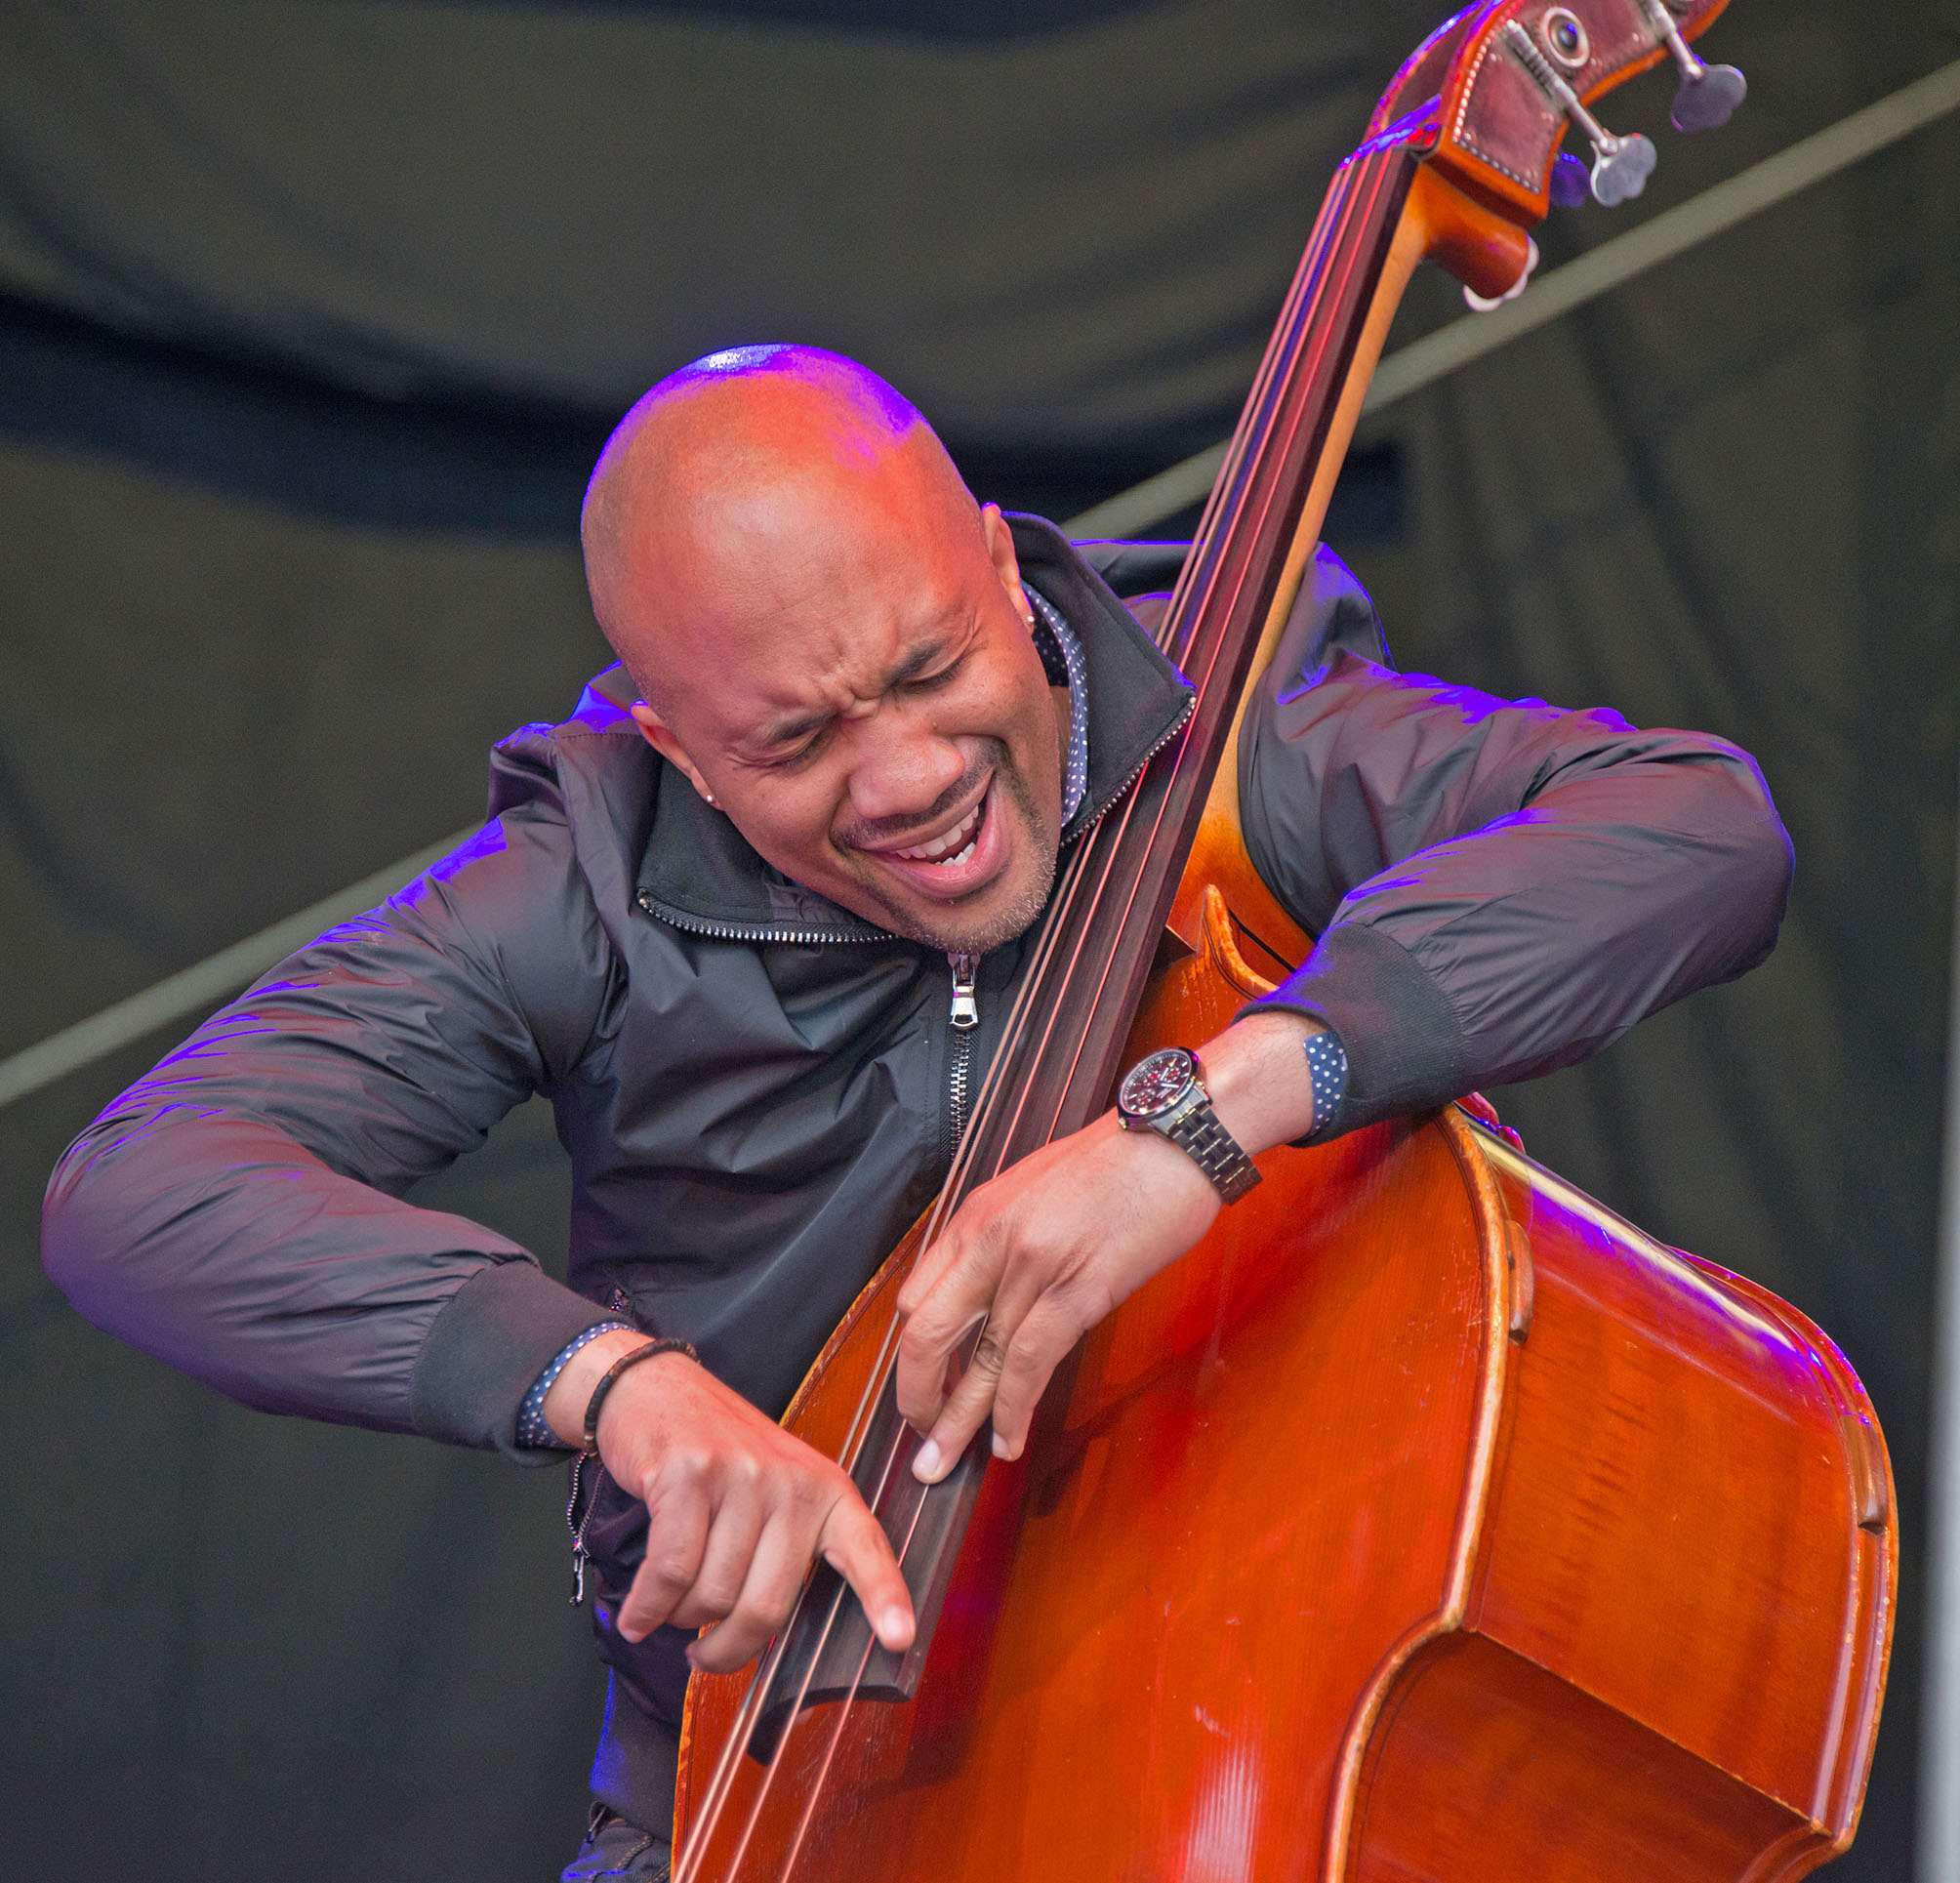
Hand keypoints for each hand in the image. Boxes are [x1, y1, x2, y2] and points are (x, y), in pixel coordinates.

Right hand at [545, 1331, 914, 1673]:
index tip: (900, 1639)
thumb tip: (762, 1634)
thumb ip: (785, 1548)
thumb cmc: (716, 1454)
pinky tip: (637, 1615)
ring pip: (711, 1596)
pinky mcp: (689, 1475)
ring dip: (679, 1618)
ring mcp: (741, 1475)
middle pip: (765, 1606)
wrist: (657, 1390)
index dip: (884, 1597)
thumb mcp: (775, 1487)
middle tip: (705, 1656)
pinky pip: (669, 1572)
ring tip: (668, 1607)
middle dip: (727, 1649)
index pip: (864, 1547)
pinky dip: (647, 1607)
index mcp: (825, 1490)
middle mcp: (791, 1482)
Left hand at [894, 1110, 1220, 1477]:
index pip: (915, 1297)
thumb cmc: (1116, 1161)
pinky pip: (1030, 1362)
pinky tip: (1008, 1438)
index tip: (920, 1385)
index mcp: (977, 1214)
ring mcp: (1034, 1266)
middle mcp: (993, 1240)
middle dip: (916, 1396)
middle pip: (928, 1333)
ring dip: (958, 1422)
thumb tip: (986, 1293)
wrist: (1175, 1135)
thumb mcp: (1034, 1188)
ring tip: (943, 1464)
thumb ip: (1001, 1238)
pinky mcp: (1080, 1289)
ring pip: (979, 1360)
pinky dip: (1014, 1409)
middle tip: (919, 1439)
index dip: (912, 1353)